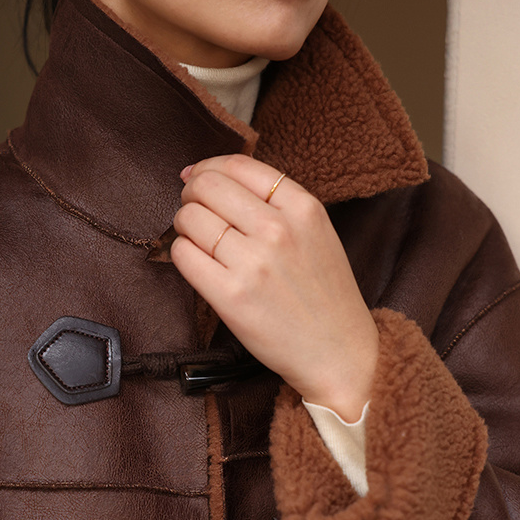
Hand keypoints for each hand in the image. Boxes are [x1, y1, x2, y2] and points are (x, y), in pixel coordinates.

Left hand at [170, 154, 378, 422]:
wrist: (338, 353)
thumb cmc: (324, 296)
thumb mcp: (317, 233)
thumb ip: (277, 204)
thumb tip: (212, 177)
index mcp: (303, 207)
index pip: (238, 166)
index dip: (208, 168)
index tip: (197, 179)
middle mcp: (278, 230)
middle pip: (208, 187)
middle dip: (191, 195)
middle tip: (193, 212)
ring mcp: (254, 264)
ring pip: (191, 219)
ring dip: (183, 225)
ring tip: (196, 240)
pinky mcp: (231, 297)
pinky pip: (184, 256)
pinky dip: (181, 253)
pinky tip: (195, 262)